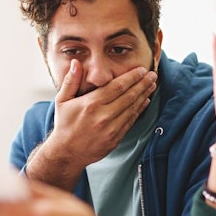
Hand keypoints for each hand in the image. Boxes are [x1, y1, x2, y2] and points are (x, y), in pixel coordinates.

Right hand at [25, 60, 156, 186]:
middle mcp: (103, 116)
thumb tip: (75, 63)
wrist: (67, 153)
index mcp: (91, 104)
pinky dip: (139, 110)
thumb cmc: (64, 124)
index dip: (131, 77)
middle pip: (128, 96)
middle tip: (152, 75)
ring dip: (144, 95)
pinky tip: (145, 101)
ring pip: (132, 108)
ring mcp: (111, 128)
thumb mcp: (62, 100)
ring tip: (152, 85)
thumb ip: (70, 81)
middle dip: (142, 84)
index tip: (141, 69)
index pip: (117, 86)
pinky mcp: (115, 138)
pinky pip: (130, 121)